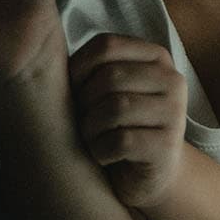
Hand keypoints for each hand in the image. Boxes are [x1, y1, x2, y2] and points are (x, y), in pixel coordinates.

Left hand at [70, 33, 191, 207]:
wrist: (145, 175)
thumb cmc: (115, 126)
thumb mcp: (106, 90)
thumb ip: (91, 68)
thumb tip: (45, 45)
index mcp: (156, 57)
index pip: (106, 45)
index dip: (78, 67)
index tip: (73, 91)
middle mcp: (172, 80)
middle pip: (109, 77)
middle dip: (85, 103)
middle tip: (86, 122)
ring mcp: (174, 113)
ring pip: (115, 108)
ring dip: (91, 129)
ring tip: (94, 139)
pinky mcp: (168, 146)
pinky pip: (121, 141)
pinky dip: (101, 152)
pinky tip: (106, 157)